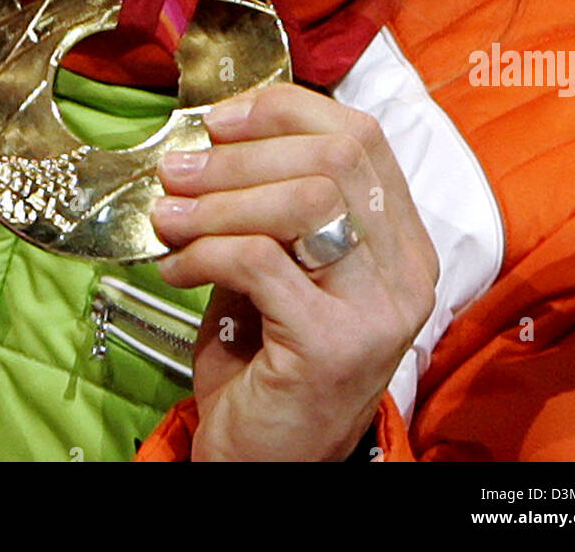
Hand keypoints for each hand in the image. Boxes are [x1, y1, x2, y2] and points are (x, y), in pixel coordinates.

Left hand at [151, 80, 438, 461]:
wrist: (269, 463)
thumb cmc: (268, 360)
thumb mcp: (282, 267)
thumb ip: (269, 204)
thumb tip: (212, 139)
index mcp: (401, 239)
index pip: (362, 136)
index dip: (286, 112)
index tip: (220, 121)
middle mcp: (405, 270)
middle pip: (335, 158)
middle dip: (242, 154)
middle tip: (179, 170)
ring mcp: (377, 308)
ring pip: (305, 202)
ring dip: (219, 200)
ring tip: (169, 217)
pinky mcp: (332, 344)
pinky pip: (261, 261)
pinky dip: (206, 251)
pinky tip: (176, 268)